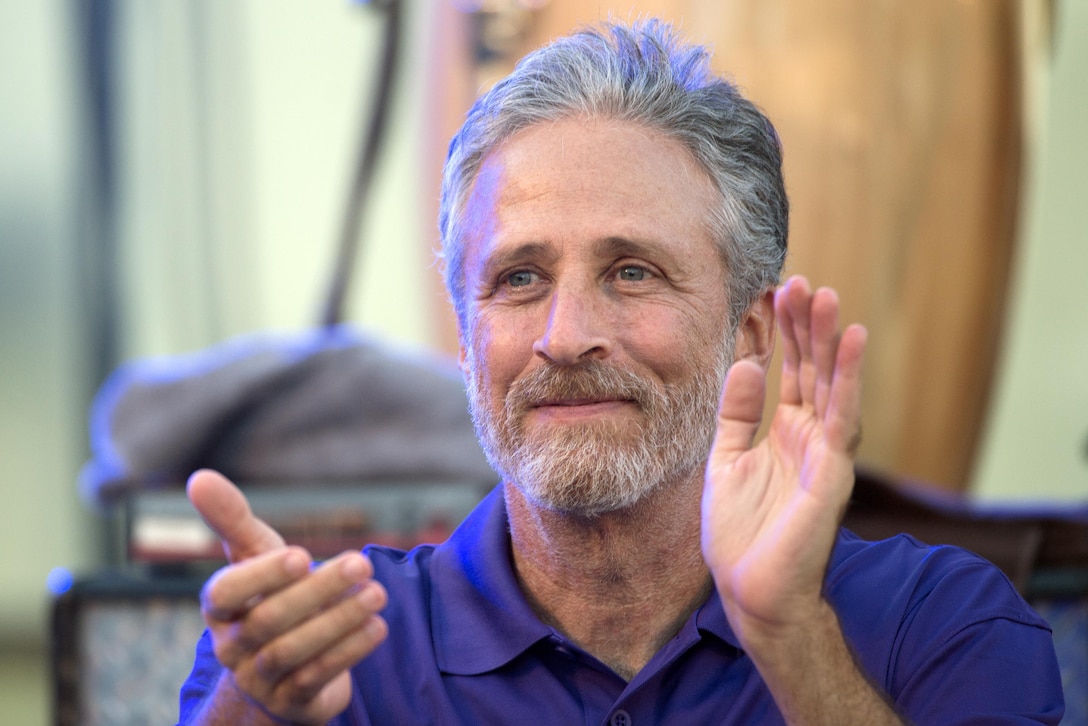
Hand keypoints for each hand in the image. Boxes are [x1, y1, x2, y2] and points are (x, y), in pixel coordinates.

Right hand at [188, 470, 387, 724]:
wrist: (277, 669)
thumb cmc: (266, 596)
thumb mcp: (253, 556)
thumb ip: (231, 519)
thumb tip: (199, 477)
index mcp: (218, 606)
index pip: (225, 592)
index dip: (262, 575)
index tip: (303, 554)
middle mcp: (231, 645)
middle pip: (268, 620)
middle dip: (317, 591)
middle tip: (361, 563)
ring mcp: (259, 677)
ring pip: (293, 651)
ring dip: (339, 621)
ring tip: (377, 593)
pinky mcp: (291, 701)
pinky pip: (316, 678)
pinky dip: (348, 651)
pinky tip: (377, 626)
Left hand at [701, 276, 866, 641]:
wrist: (751, 591)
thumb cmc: (741, 534)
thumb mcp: (727, 460)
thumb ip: (736, 414)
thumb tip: (745, 364)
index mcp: (786, 433)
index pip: (791, 372)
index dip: (785, 334)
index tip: (776, 293)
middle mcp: (811, 437)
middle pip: (813, 370)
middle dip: (808, 327)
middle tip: (802, 282)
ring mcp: (825, 453)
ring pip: (833, 386)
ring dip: (831, 343)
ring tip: (828, 298)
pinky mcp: (831, 473)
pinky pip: (841, 418)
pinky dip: (847, 379)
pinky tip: (850, 342)